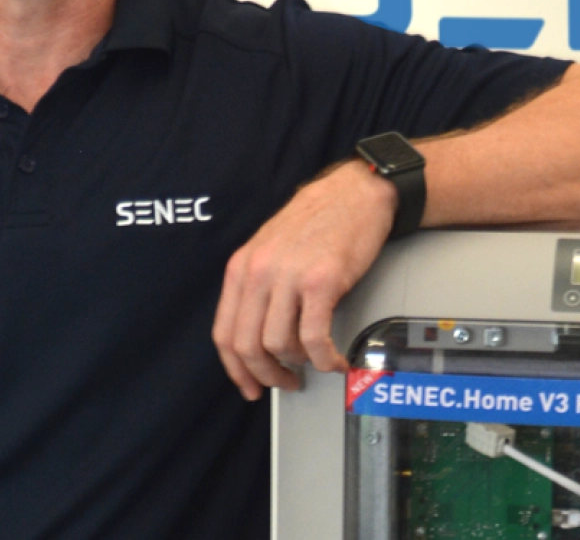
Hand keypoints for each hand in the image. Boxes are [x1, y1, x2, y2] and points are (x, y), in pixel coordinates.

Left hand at [212, 161, 396, 400]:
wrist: (355, 192)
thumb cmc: (319, 219)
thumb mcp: (270, 249)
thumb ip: (258, 287)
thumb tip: (260, 335)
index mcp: (241, 266)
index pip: (224, 333)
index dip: (236, 369)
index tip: (249, 385)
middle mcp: (259, 272)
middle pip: (247, 346)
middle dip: (266, 375)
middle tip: (285, 382)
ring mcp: (288, 277)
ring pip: (279, 346)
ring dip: (298, 365)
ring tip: (314, 363)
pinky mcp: (321, 282)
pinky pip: (314, 338)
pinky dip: (324, 359)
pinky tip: (335, 360)